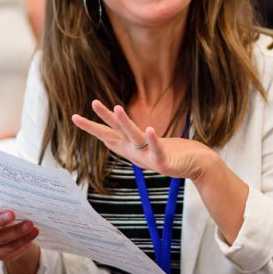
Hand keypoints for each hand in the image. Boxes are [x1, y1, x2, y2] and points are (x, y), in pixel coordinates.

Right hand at [0, 196, 39, 273]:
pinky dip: (21, 243)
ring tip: (30, 225)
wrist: (8, 231)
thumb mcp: (3, 205)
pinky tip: (31, 236)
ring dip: (16, 232)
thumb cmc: (5, 211)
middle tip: (13, 215)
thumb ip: (6, 201)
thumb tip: (23, 197)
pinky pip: (7, 251)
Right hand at [71, 100, 213, 180]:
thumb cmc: (173, 152)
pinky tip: (149, 128)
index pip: (109, 133)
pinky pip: (157, 149)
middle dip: (96, 125)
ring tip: (116, 107)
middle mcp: (136, 152)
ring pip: (134, 138)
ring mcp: (149, 158)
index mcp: (132, 147)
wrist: (197, 165)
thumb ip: (131, 141)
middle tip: (76, 116)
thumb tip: (110, 139)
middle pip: (113, 135)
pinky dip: (153, 139)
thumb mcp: (147, 145)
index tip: (75, 117)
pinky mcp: (164, 163)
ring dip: (124, 123)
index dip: (92, 126)